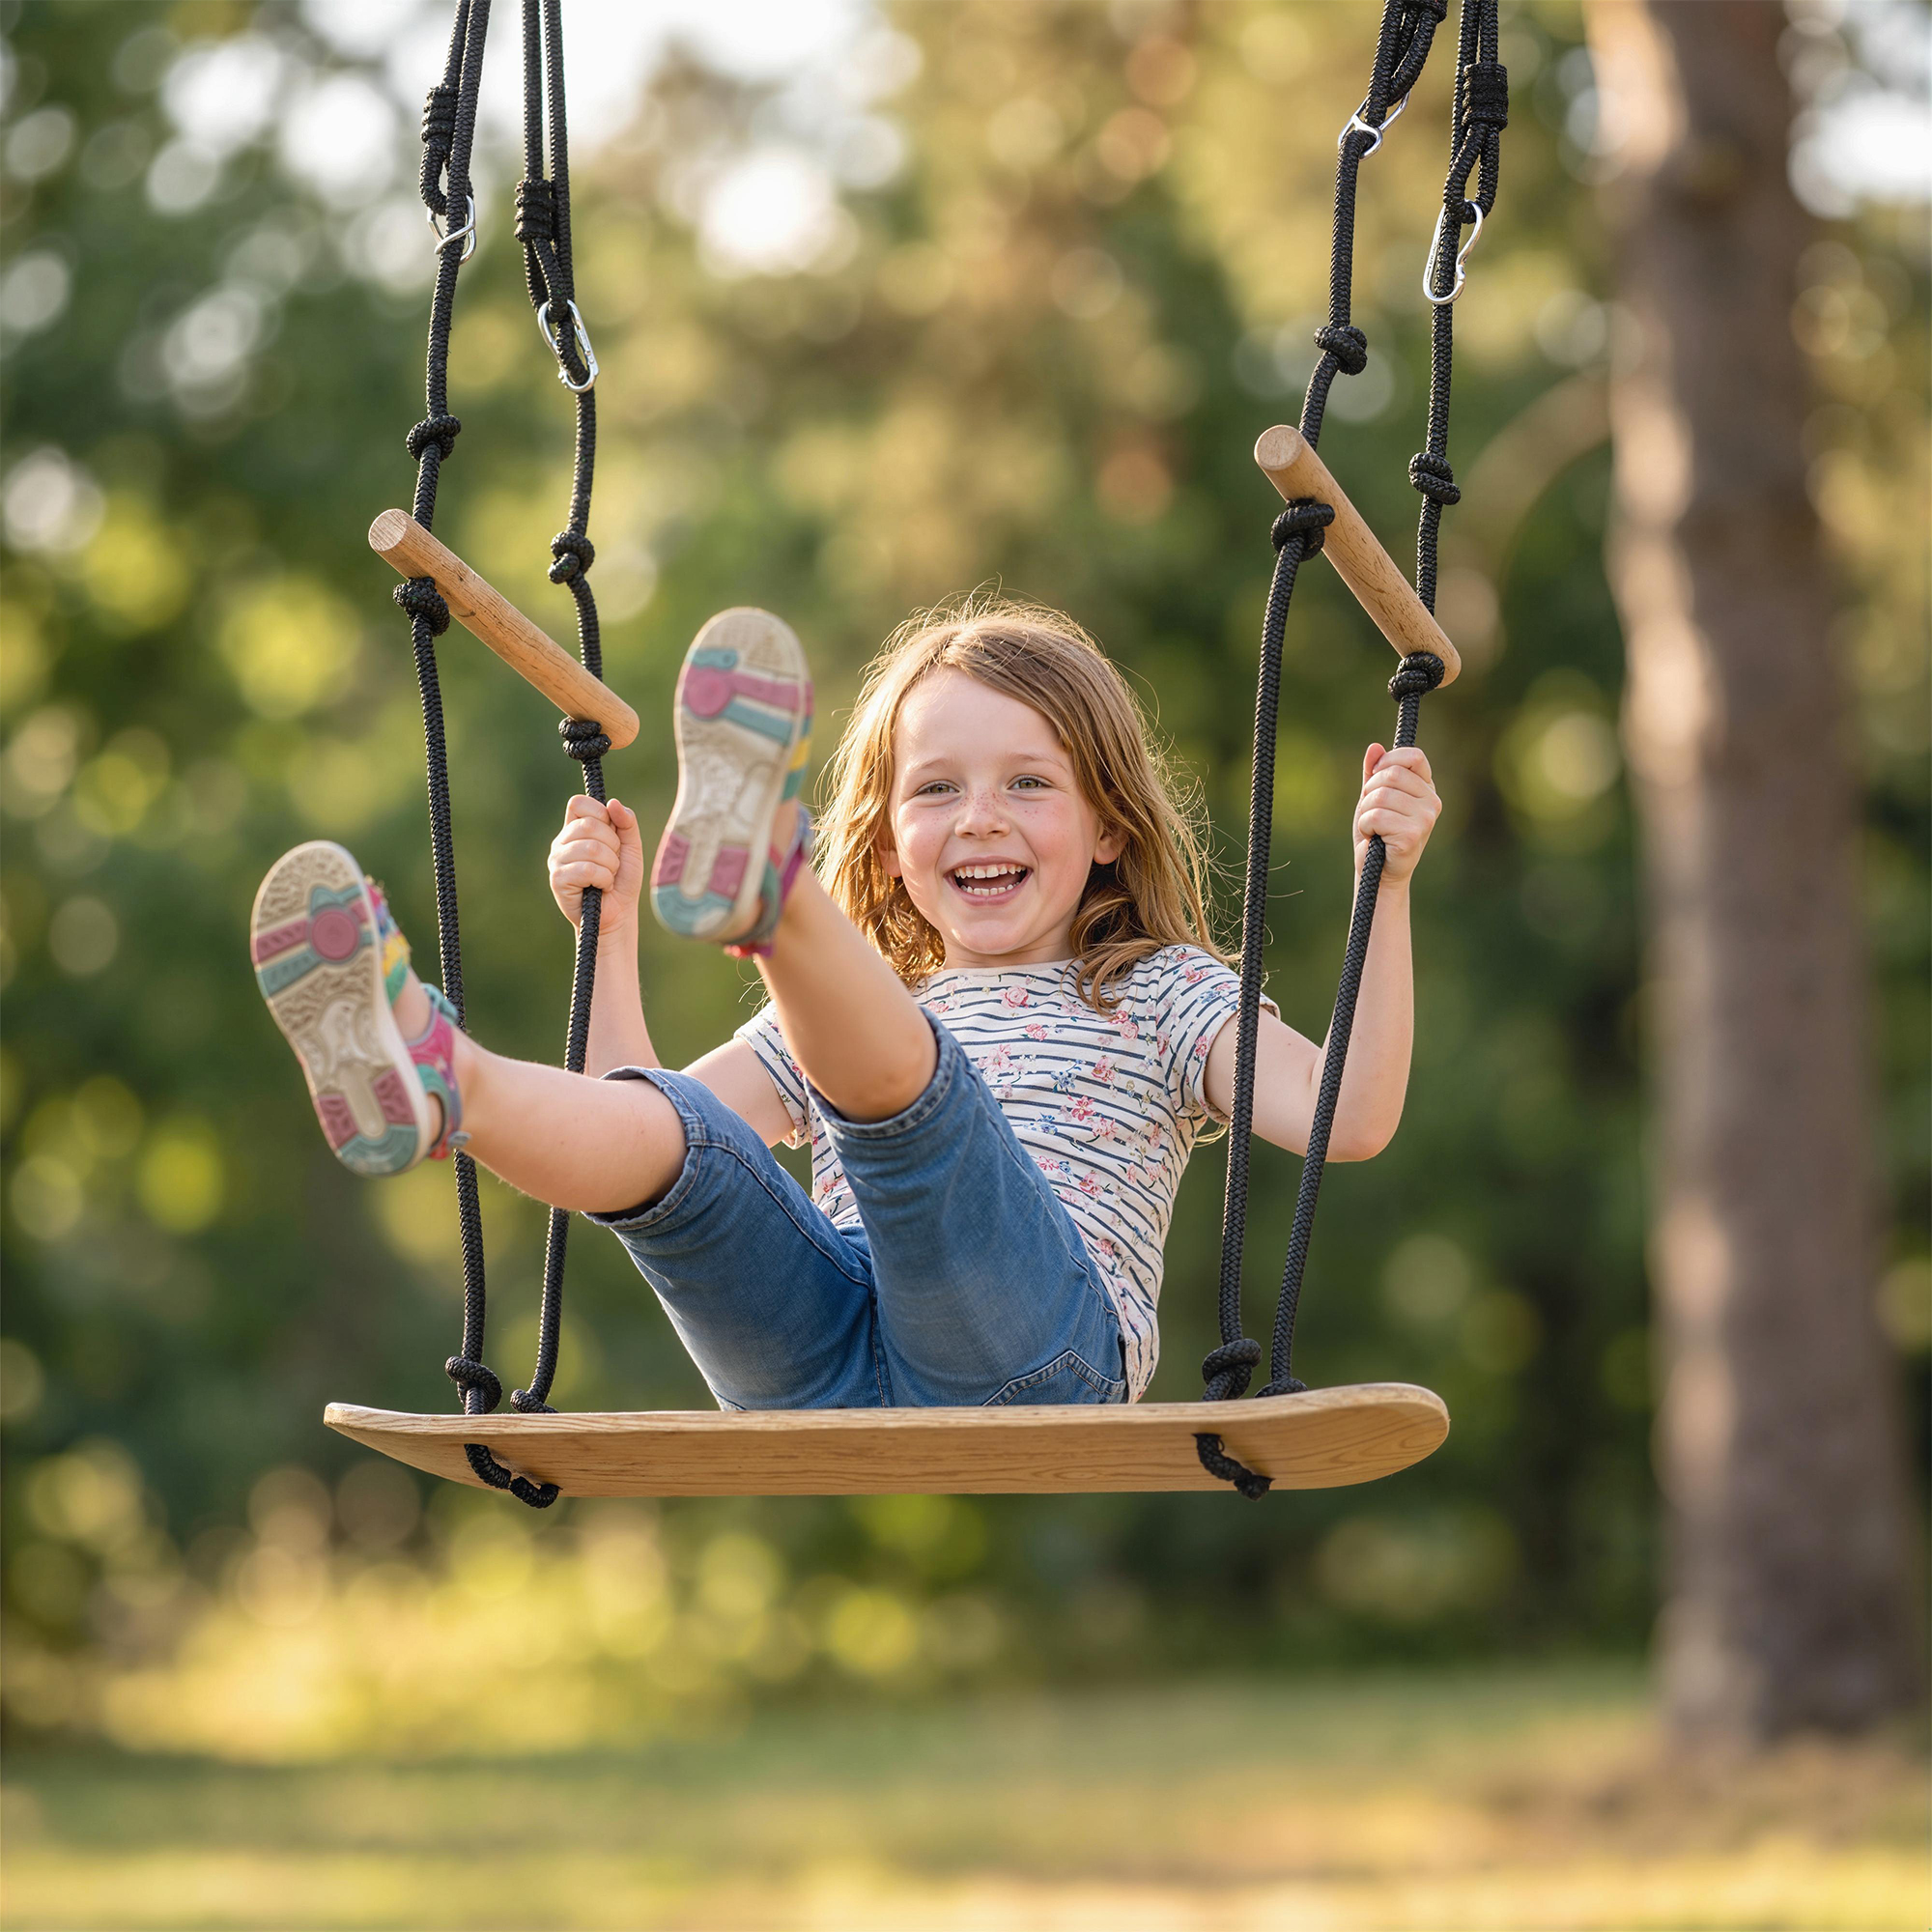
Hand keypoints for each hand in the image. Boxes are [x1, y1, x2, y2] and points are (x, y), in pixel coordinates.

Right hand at [548, 795, 644, 938]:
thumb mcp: (631, 847)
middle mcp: (562, 842)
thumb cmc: (622, 880)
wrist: (618, 914)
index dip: (599, 812)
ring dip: (610, 865)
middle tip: (613, 863)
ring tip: (608, 877)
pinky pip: (586, 869)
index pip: (578, 803)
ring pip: (591, 848)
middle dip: (612, 845)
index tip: (612, 832)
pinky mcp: (557, 879)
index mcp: (575, 830)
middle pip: (589, 825)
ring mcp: (556, 860)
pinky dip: (604, 879)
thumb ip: (627, 823)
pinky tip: (601, 887)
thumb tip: (613, 803)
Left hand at [1354, 744, 1439, 884]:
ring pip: (1381, 795)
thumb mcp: (1373, 798)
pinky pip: (1376, 816)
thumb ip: (1374, 774)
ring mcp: (1425, 818)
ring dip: (1366, 812)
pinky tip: (1374, 837)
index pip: (1413, 756)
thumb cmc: (1378, 834)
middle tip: (1371, 810)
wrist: (1379, 873)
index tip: (1375, 776)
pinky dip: (1366, 826)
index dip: (1388, 761)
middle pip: (1391, 774)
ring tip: (1373, 827)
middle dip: (1370, 791)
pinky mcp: (1412, 834)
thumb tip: (1375, 748)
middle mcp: (1432, 801)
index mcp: (1426, 789)